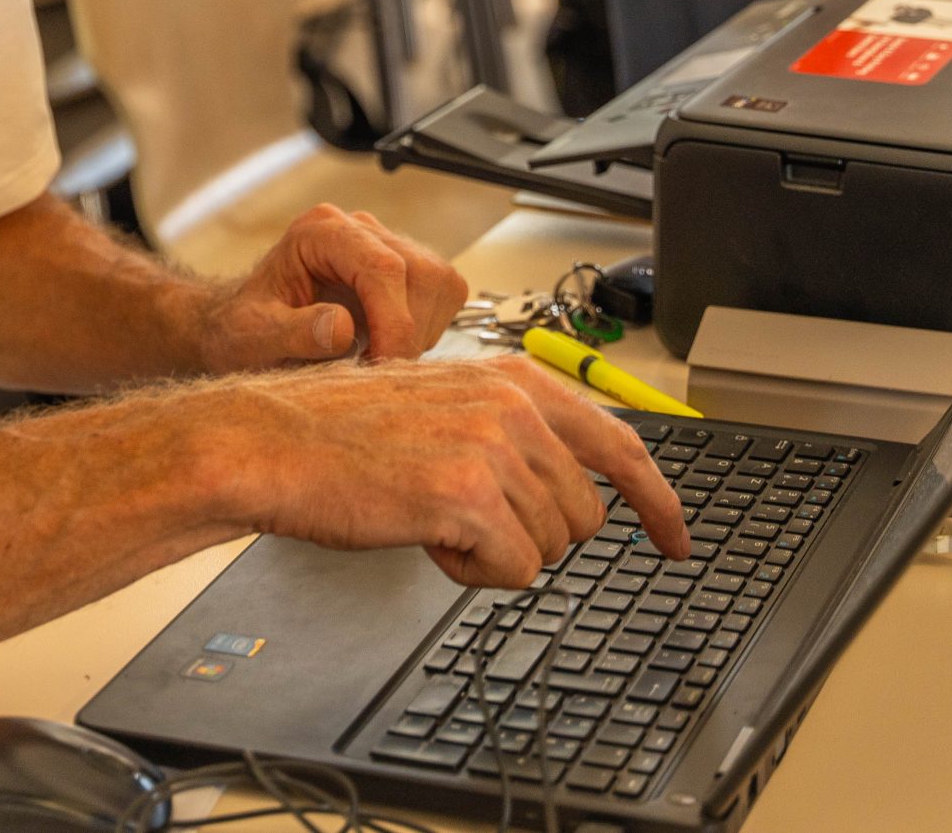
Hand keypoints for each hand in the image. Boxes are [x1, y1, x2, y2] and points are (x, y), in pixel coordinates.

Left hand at [195, 204, 470, 369]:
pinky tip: (387, 346)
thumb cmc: (244, 330)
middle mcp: (358, 229)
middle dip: (407, 331)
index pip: (382, 267)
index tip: (381, 365)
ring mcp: (387, 245)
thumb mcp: (251, 337)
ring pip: (439, 283)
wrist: (245, 329)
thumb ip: (292, 331)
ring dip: (420, 332)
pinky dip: (426, 329)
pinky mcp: (407, 269)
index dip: (394, 322)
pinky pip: (443, 294)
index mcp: (320, 232)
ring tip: (375, 358)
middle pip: (421, 273)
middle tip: (375, 370)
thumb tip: (341, 327)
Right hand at [208, 355, 692, 586]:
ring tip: (437, 517)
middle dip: (536, 534)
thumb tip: (573, 485)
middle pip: (586, 514)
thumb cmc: (344, 433)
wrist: (275, 443)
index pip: (622, 444)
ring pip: (551, 547)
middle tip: (469, 520)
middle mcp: (516, 406)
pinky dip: (471, 572)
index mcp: (516, 380)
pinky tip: (428, 538)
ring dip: (496, 552)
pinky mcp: (471, 496)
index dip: (659, 501)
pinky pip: (514, 571)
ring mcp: (497, 448)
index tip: (676, 537)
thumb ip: (513, 431)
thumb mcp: (446, 406)